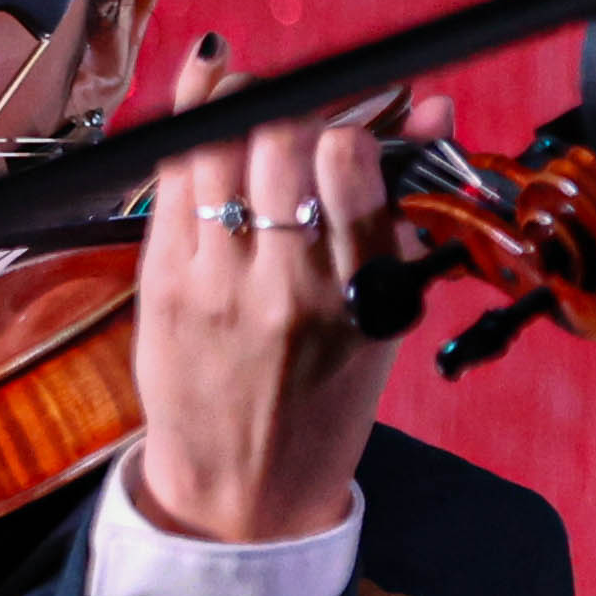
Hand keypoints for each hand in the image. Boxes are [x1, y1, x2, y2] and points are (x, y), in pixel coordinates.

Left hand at [126, 35, 451, 543]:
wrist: (244, 495)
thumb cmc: (322, 403)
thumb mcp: (386, 317)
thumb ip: (404, 209)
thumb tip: (432, 107)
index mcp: (360, 295)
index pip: (350, 167)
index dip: (345, 123)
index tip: (345, 129)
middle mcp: (287, 289)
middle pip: (276, 144)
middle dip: (289, 108)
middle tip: (291, 114)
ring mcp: (217, 287)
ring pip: (214, 152)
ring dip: (230, 106)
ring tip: (243, 100)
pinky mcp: (162, 287)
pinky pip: (168, 183)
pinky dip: (185, 135)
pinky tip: (198, 114)